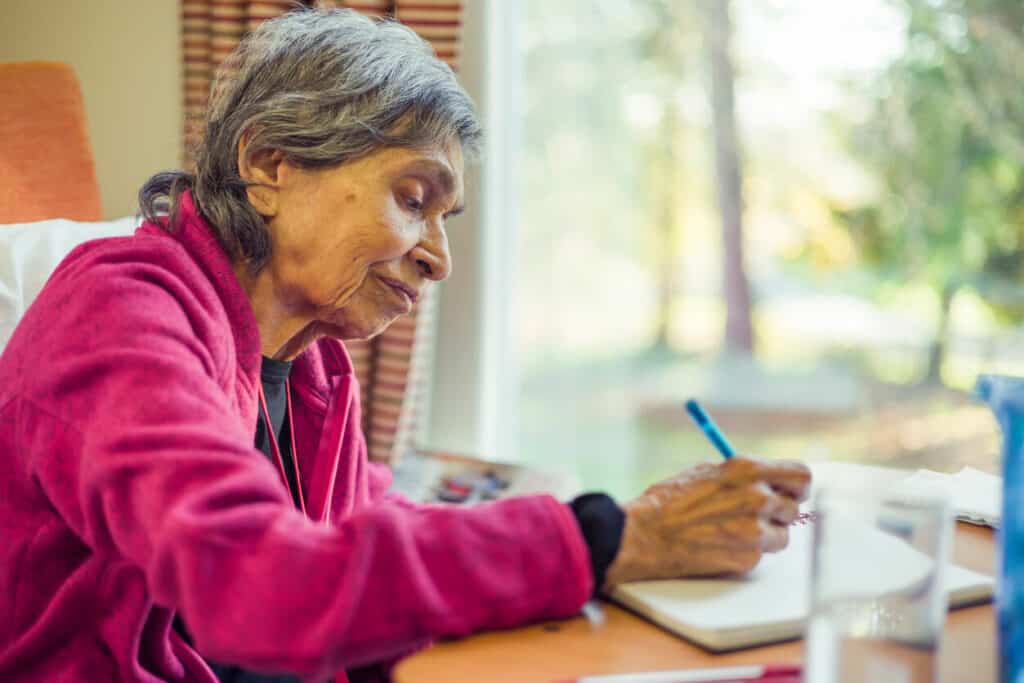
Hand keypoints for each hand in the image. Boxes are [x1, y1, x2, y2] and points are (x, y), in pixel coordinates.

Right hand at [603, 457, 810, 589]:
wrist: (644, 535)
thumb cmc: (667, 501)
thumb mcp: (705, 472)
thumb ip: (742, 476)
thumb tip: (769, 482)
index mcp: (746, 470)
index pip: (801, 475)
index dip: (796, 487)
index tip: (790, 493)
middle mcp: (756, 498)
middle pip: (795, 507)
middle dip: (779, 512)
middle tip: (757, 515)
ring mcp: (754, 530)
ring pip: (782, 535)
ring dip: (765, 534)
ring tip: (732, 530)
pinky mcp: (748, 558)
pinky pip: (762, 554)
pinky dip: (747, 551)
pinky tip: (721, 544)